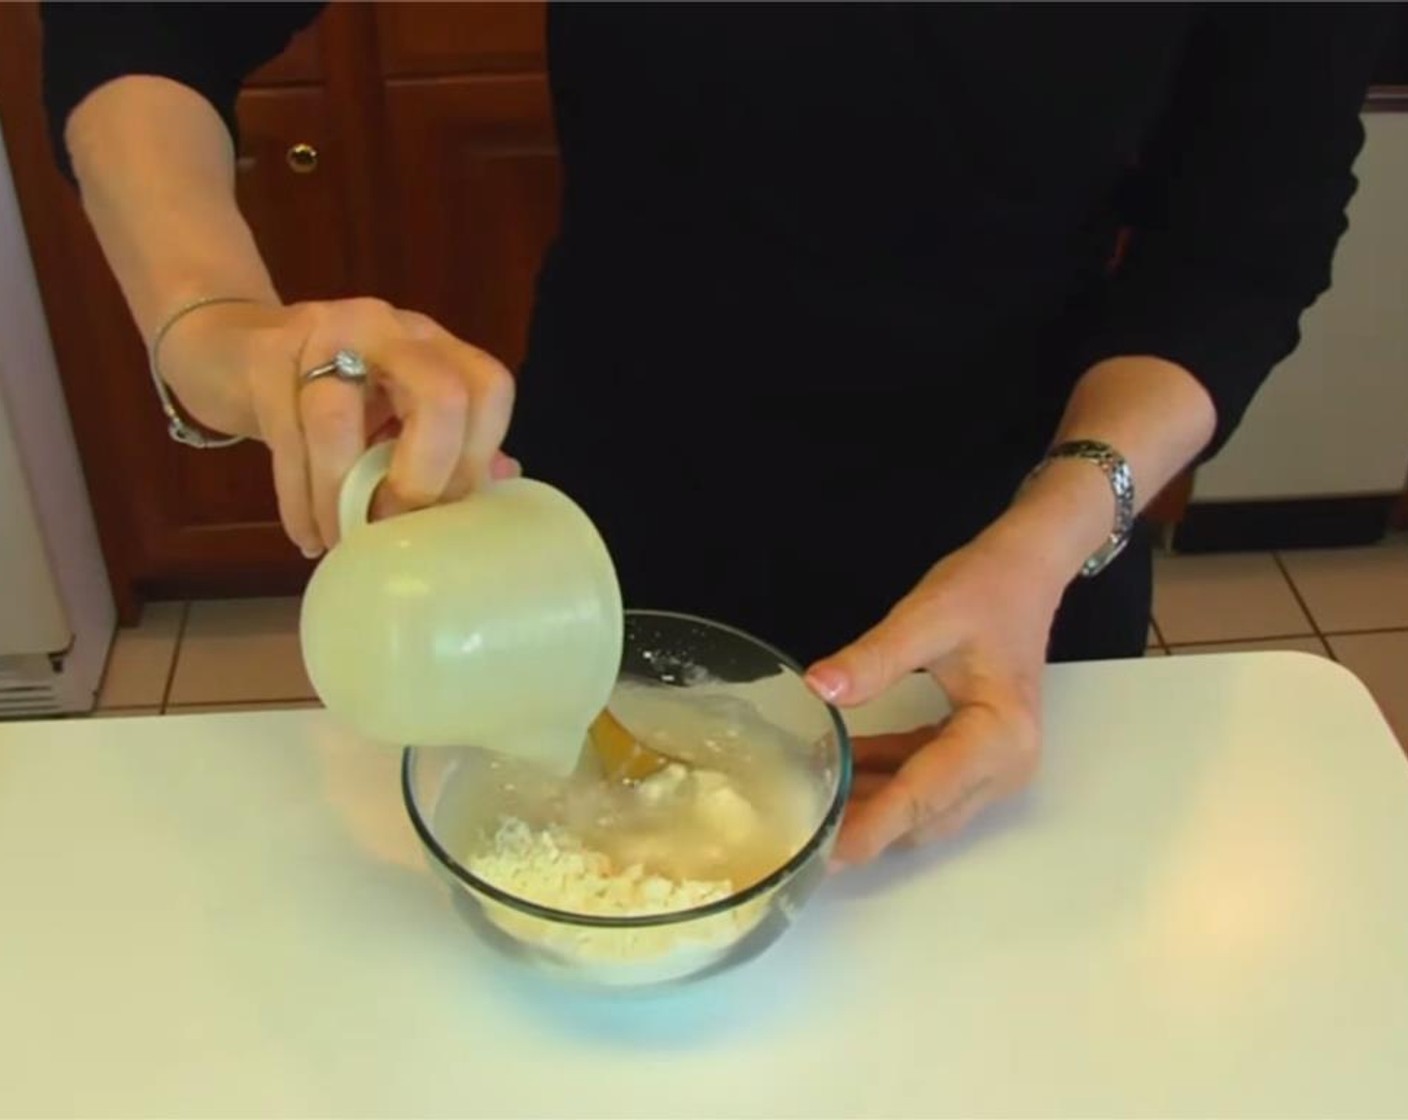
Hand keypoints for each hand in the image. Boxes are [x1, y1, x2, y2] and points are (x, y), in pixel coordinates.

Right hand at [156, 298, 518, 556]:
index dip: (476, 457)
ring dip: (342, 498)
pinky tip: (308, 535)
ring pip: (340, 422)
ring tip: (342, 540)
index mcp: (433, 345)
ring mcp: (323, 333)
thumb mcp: (392, 413)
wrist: (228, 348)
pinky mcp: (264, 359)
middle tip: (397, 520)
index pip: (489, 388)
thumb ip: (445, 444)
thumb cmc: (327, 393)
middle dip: (425, 476)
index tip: (446, 508)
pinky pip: (288, 441)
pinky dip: (301, 501)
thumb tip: (500, 484)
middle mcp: (388, 328)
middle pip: (441, 395)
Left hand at [806, 521, 1069, 865]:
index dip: (873, 825)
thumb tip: (819, 688)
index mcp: (999, 736)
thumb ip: (874, 657)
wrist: (1027, 572)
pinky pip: (926, 783)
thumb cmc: (985, 589)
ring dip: (873, 809)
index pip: (925, 794)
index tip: (827, 854)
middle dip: (866, 828)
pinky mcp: (979, 756)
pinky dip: (885, 782)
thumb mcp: (925, 616)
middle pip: (926, 816)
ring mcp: (996, 767)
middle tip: (803, 833)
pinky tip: (840, 770)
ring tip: (811, 806)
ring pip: (925, 809)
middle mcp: (1006, 766)